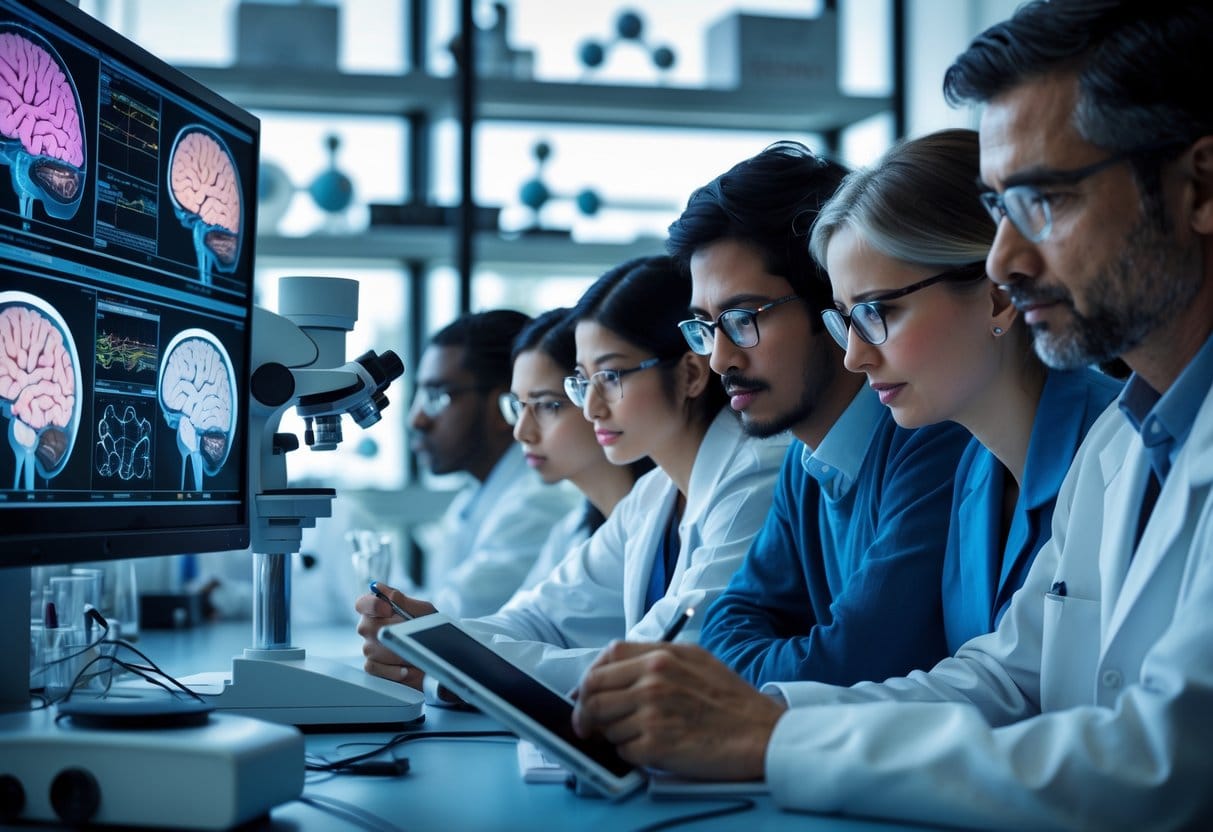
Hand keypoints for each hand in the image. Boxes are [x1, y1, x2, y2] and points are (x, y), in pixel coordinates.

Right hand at [354, 582, 435, 688]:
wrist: (437, 651)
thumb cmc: (427, 627)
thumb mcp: (423, 610)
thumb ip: (403, 600)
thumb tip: (381, 589)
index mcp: (377, 609)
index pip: (362, 603)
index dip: (372, 606)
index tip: (388, 609)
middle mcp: (369, 627)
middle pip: (367, 628)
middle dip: (391, 631)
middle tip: (408, 633)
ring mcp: (369, 647)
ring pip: (373, 650)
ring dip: (396, 652)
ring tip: (413, 653)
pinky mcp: (373, 666)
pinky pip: (375, 668)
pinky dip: (392, 670)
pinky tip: (405, 669)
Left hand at [571, 642, 784, 780]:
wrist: (763, 735)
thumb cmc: (731, 701)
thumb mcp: (695, 660)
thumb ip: (654, 660)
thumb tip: (613, 674)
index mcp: (661, 655)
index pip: (604, 660)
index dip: (589, 679)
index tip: (587, 695)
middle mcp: (653, 679)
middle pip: (593, 694)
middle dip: (587, 713)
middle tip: (591, 726)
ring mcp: (652, 711)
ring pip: (605, 725)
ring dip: (615, 735)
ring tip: (643, 735)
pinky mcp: (655, 744)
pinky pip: (622, 751)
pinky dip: (632, 754)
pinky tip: (654, 750)